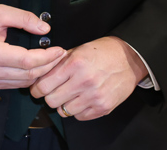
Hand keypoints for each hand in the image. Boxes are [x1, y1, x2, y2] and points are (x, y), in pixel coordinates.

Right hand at [0, 6, 65, 89]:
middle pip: (29, 74)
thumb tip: (44, 28)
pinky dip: (29, 77)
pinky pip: (16, 84)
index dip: (47, 57)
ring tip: (52, 60)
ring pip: (24, 82)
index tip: (59, 49)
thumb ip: (23, 18)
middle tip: (60, 55)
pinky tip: (37, 67)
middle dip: (49, 65)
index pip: (28, 60)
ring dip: (41, 73)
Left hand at [29, 37, 144, 120]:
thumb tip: (40, 73)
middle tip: (54, 92)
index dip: (37, 89)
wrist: (130, 59)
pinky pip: (79, 117)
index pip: (44, 86)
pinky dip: (78, 110)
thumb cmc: (103, 52)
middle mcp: (84, 81)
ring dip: (63, 104)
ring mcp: (94, 96)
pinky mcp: (103, 107)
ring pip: (64, 111)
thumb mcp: (78, 49)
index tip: (37, 89)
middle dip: (49, 97)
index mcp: (75, 64)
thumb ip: (59, 62)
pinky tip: (82, 99)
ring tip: (70, 95)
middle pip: (51, 101)